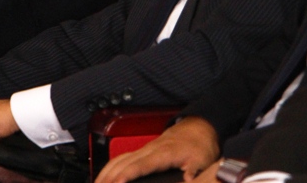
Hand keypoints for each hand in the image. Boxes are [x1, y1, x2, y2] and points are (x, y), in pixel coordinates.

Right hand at [96, 117, 221, 182]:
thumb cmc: (199, 145)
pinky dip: (110, 168)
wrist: (199, 128)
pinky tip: (105, 177)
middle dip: (109, 176)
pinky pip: (122, 159)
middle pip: (123, 163)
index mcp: (163, 153)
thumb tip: (188, 182)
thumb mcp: (201, 162)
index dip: (128, 174)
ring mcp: (144, 149)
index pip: (141, 165)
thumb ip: (193, 174)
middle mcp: (149, 150)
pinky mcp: (143, 151)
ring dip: (105, 172)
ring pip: (119, 160)